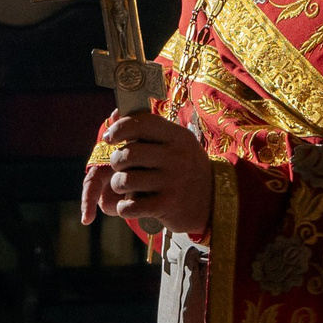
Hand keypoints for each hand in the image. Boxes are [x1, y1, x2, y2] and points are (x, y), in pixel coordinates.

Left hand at [85, 110, 215, 235]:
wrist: (213, 202)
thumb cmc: (186, 168)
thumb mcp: (177, 144)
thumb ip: (149, 130)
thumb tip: (114, 115)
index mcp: (179, 137)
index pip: (143, 123)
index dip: (120, 128)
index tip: (109, 137)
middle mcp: (177, 157)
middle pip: (128, 154)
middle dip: (116, 161)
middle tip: (120, 166)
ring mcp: (173, 182)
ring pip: (125, 180)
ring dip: (118, 185)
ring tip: (125, 186)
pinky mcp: (167, 206)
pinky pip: (129, 205)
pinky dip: (124, 207)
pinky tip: (131, 205)